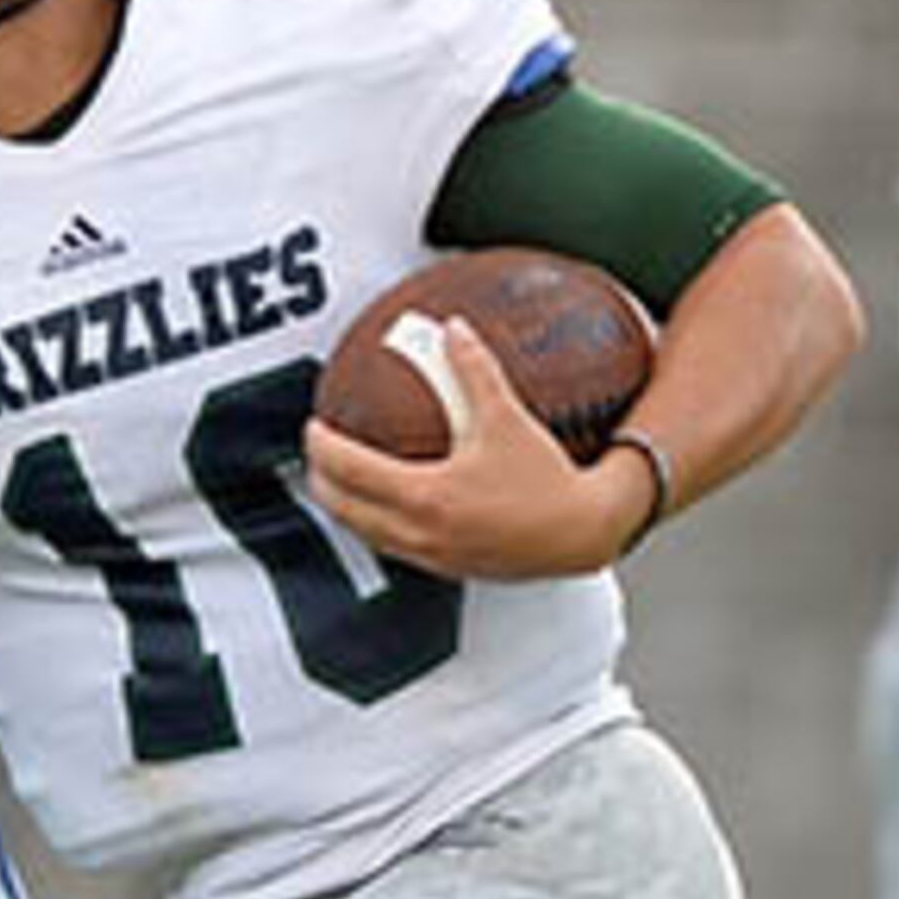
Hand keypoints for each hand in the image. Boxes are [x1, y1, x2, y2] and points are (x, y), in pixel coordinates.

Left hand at [302, 322, 647, 580]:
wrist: (584, 531)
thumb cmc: (550, 480)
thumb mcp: (507, 417)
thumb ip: (475, 369)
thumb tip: (454, 331)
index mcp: (425, 495)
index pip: (348, 470)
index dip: (321, 447)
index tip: (314, 427)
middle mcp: (420, 531)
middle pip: (342, 508)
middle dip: (320, 480)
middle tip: (317, 454)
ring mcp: (432, 554)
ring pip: (365, 533)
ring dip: (345, 507)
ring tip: (340, 481)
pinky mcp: (447, 567)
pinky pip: (394, 546)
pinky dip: (377, 524)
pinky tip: (388, 506)